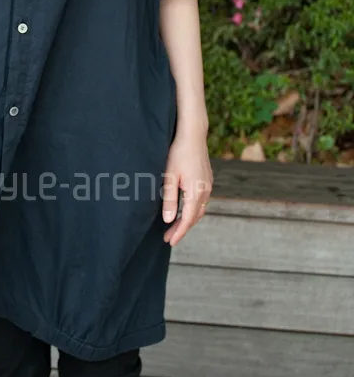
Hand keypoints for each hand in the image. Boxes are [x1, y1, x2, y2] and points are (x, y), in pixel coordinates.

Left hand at [161, 129, 212, 245]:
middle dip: (182, 228)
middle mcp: (206, 191)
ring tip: (174, 226)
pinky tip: (184, 209)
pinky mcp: (207, 179)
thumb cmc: (178, 152)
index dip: (179, 232)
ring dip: (188, 219)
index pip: (188, 219)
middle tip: (168, 237)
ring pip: (199, 209)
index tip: (170, 242)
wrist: (193, 134)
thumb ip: (170, 199)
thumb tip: (169, 220)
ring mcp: (208, 184)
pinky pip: (201, 200)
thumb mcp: (170, 176)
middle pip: (195, 217)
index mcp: (196, 191)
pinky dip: (193, 209)